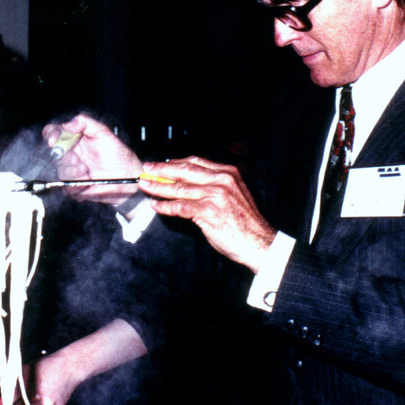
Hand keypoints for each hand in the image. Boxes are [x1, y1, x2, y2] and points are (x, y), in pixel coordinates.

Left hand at [0, 356, 81, 404]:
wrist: (70, 367)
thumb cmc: (46, 365)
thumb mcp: (27, 370)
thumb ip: (14, 382)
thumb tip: (4, 395)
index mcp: (28, 386)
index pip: (8, 400)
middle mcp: (37, 398)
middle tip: (19, 399)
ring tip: (41, 389)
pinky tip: (49, 393)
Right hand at [42, 113, 142, 204]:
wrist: (127, 176)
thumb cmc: (118, 154)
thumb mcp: (104, 132)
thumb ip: (84, 122)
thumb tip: (66, 125)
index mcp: (75, 139)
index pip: (53, 133)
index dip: (51, 135)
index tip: (54, 140)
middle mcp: (71, 154)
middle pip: (53, 153)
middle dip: (64, 157)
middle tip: (76, 159)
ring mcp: (71, 170)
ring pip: (60, 170)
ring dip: (72, 171)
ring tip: (86, 169)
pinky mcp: (74, 186)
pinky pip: (67, 186)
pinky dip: (77, 183)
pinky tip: (88, 180)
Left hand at [140, 157, 276, 272]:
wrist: (259, 242)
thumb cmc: (245, 223)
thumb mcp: (234, 194)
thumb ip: (214, 186)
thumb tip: (188, 184)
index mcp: (228, 173)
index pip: (196, 162)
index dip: (175, 162)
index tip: (162, 164)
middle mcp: (222, 180)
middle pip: (184, 170)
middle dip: (161, 169)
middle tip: (146, 169)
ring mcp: (214, 195)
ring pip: (179, 188)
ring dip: (158, 186)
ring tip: (145, 185)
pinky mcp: (207, 211)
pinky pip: (180, 206)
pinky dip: (165, 206)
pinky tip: (156, 205)